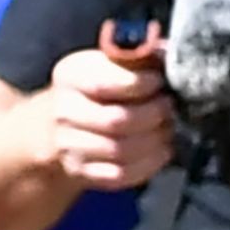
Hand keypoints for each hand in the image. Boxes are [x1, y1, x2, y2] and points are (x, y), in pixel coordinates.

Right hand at [42, 40, 175, 192]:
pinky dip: (148, 165)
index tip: (160, 80)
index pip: (104, 84)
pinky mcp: (81, 172)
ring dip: (154, 140)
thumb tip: (169, 53)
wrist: (60, 120)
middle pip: (115, 121)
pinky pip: (119, 176)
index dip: (139, 84)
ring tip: (169, 127)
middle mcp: (64, 112)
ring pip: (119, 151)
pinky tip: (162, 150)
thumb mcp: (109, 60)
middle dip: (152, 115)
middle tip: (169, 106)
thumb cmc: (98, 82)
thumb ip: (138, 55)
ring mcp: (69, 145)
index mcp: (70, 75)